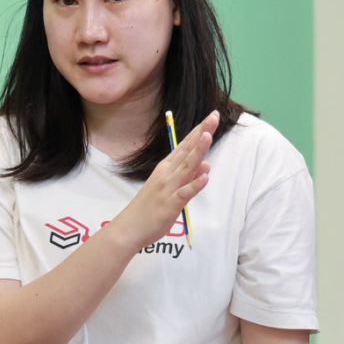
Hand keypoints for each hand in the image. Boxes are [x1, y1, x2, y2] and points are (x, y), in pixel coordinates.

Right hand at [107, 111, 216, 250]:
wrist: (129, 228)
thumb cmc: (150, 208)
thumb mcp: (171, 188)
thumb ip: (189, 176)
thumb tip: (206, 165)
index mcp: (167, 167)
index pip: (186, 145)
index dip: (199, 130)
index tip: (212, 116)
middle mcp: (168, 173)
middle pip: (187, 150)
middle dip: (201, 133)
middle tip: (214, 116)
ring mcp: (168, 188)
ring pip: (186, 167)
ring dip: (197, 151)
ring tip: (208, 136)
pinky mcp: (169, 204)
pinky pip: (184, 193)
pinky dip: (194, 185)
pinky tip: (205, 177)